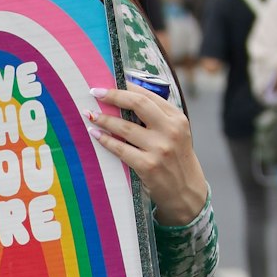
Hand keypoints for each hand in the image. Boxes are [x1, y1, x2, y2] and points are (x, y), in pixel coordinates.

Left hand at [86, 87, 208, 226]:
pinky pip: (120, 148)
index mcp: (177, 118)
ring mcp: (160, 149)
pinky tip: (95, 134)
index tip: (108, 84)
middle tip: (95, 93)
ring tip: (90, 114)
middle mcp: (171, 130)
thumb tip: (123, 96)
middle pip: (137, 104)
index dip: (125, 87)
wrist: (186, 193)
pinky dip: (105, 140)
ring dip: (103, 119)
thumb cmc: (176, 158)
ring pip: (124, 127)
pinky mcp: (148, 166)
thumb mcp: (176, 133)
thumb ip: (157, 116)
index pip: (148, 95)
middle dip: (113, 96)